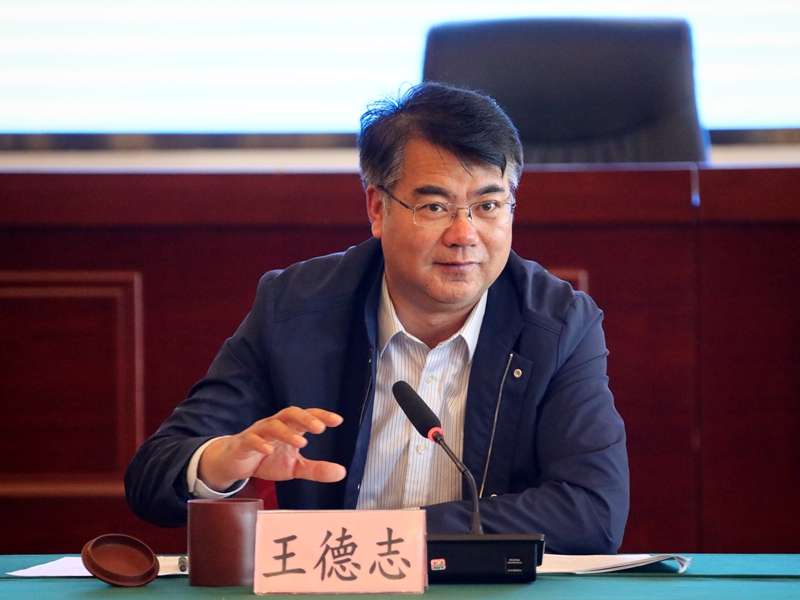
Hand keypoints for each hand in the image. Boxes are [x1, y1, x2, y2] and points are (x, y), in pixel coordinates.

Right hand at [197, 407, 345, 491]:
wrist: (234, 464)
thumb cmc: (266, 460)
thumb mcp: (294, 467)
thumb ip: (316, 469)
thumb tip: (342, 472)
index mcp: (290, 428)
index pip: (307, 417)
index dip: (321, 416)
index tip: (337, 420)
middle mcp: (276, 425)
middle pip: (291, 414)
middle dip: (305, 419)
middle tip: (319, 428)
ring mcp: (259, 432)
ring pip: (272, 425)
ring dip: (287, 432)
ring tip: (301, 442)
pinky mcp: (243, 443)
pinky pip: (251, 439)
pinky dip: (260, 443)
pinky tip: (268, 450)